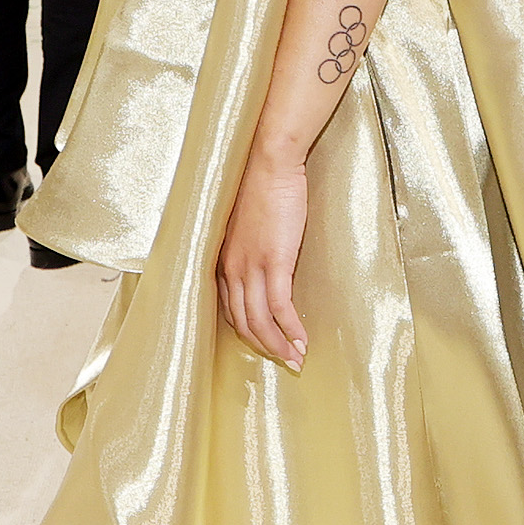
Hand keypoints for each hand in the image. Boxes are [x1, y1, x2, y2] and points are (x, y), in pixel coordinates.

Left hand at [215, 147, 312, 367]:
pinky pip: (280, 307)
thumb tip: (264, 259)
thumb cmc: (261, 186)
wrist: (269, 163)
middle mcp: (230, 268)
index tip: (266, 344)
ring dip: (279, 345)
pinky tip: (302, 340)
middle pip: (243, 322)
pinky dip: (291, 329)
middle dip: (264, 347)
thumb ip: (249, 247)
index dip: (248, 332)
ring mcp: (251, 266)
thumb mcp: (247, 224)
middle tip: (284, 361)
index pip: (229, 309)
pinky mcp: (274, 261)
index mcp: (221, 260)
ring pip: (259, 321)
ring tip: (296, 360)